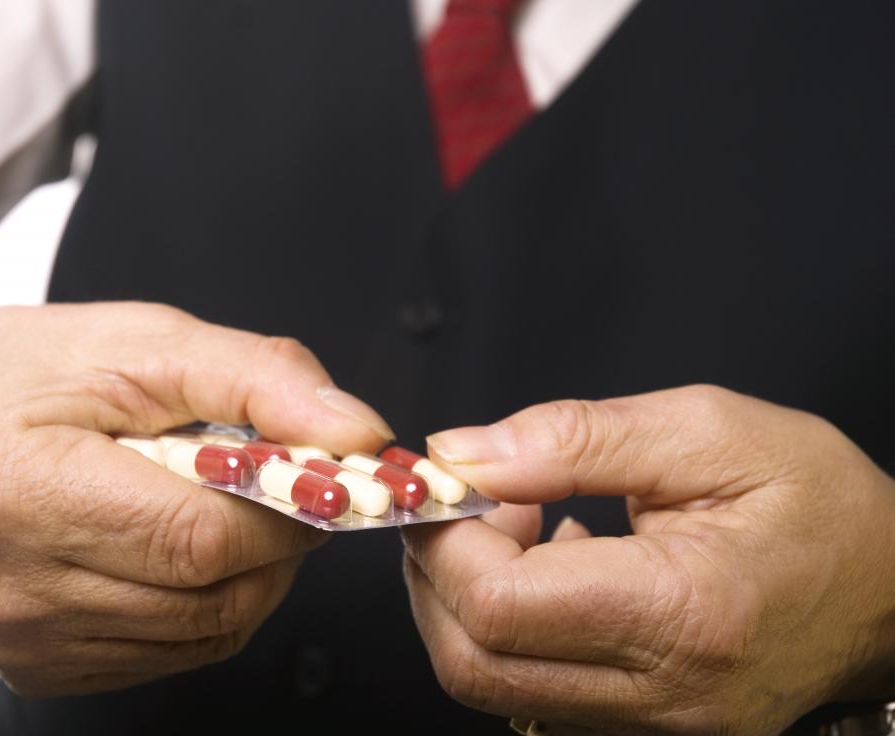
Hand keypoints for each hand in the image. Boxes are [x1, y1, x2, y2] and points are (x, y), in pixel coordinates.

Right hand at [0, 295, 391, 695]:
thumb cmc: (47, 372)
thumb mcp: (154, 343)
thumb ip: (263, 380)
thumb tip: (359, 435)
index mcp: (23, 489)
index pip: (200, 538)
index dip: (286, 513)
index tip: (324, 479)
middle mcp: (11, 585)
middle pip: (211, 597)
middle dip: (279, 544)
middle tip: (285, 488)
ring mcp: (23, 638)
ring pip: (206, 633)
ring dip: (251, 575)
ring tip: (230, 507)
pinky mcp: (40, 664)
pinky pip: (175, 652)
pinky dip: (209, 602)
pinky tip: (185, 548)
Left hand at [402, 385, 894, 733]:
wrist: (890, 591)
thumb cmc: (817, 504)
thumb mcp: (709, 432)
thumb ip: (576, 437)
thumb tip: (465, 453)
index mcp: (684, 614)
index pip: (498, 605)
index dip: (448, 538)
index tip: (459, 482)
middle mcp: (664, 697)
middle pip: (473, 661)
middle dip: (439, 573)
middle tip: (477, 501)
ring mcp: (653, 729)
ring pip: (490, 684)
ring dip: (468, 598)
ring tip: (524, 523)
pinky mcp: (642, 730)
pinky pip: (530, 690)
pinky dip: (507, 628)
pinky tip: (553, 567)